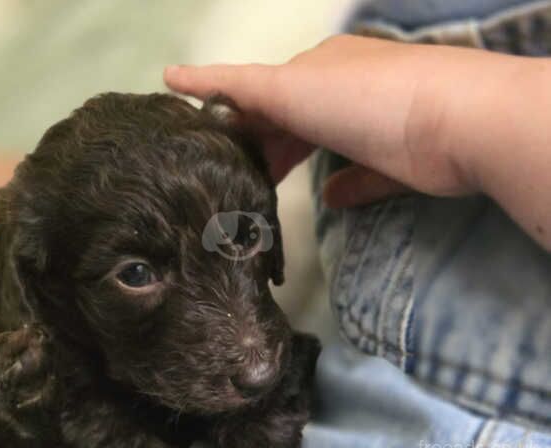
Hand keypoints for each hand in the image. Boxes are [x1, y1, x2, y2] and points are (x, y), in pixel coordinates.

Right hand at [164, 34, 481, 206]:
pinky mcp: (399, 163)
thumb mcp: (285, 88)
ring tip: (261, 190)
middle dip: (260, 143)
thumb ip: (232, 86)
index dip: (232, 111)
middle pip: (292, 119)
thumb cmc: (359, 99)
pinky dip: (345, 188)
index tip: (203, 137)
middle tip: (227, 172)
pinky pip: (364, 176)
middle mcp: (346, 92)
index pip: (265, 88)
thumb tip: (173, 77)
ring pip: (325, 145)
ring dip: (296, 164)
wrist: (454, 123)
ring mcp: (375, 127)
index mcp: (319, 68)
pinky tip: (328, 200)